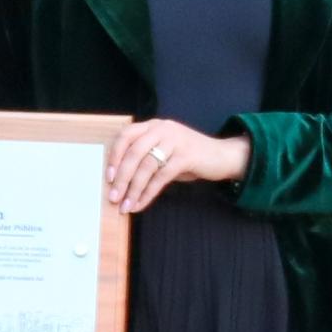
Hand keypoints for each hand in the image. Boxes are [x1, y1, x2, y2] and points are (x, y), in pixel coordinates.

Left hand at [104, 117, 248, 213]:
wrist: (222, 156)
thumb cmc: (189, 156)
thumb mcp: (165, 151)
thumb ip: (145, 157)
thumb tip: (120, 180)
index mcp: (154, 125)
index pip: (126, 135)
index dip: (115, 156)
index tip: (108, 177)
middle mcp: (162, 129)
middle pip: (134, 153)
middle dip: (122, 178)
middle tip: (114, 197)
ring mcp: (175, 141)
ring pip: (146, 167)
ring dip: (133, 189)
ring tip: (126, 205)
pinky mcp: (186, 156)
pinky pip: (161, 177)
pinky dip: (148, 193)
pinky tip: (141, 204)